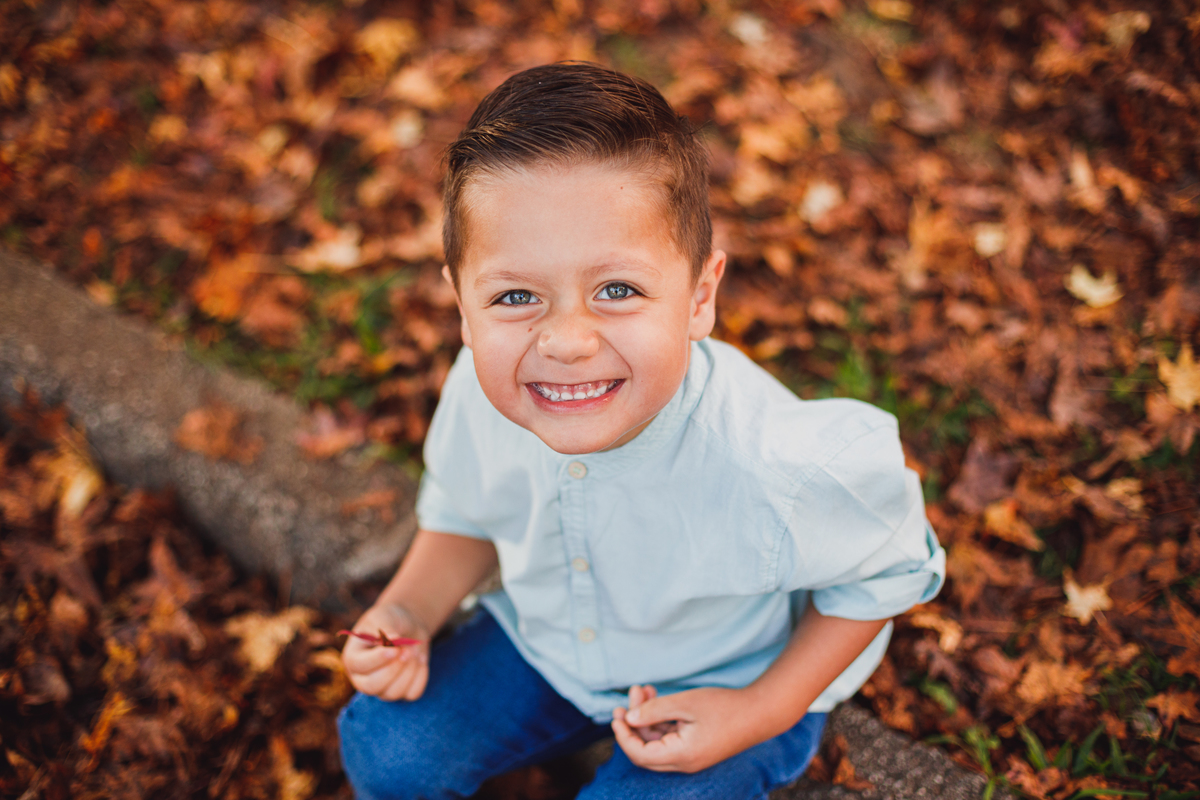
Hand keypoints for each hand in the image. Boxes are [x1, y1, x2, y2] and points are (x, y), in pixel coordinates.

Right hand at [341, 603, 430, 700]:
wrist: (407, 626)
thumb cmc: (390, 619)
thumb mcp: (384, 617)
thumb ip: (385, 629)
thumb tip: (392, 640)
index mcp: (352, 658)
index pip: (359, 666)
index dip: (377, 659)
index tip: (395, 649)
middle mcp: (363, 678)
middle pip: (373, 686)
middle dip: (394, 669)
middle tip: (407, 650)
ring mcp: (382, 688)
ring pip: (394, 693)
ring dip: (409, 670)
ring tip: (414, 650)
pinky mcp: (401, 691)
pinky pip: (412, 693)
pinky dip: (420, 676)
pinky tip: (420, 660)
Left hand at [611, 685, 765, 772]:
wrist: (760, 713)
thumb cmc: (725, 706)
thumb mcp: (686, 703)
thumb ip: (654, 711)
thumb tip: (628, 718)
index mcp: (681, 756)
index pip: (639, 754)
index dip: (623, 735)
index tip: (616, 714)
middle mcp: (684, 762)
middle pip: (646, 749)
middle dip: (634, 721)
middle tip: (632, 693)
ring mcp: (690, 757)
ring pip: (657, 741)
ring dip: (647, 717)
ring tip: (644, 689)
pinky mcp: (696, 748)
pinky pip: (670, 738)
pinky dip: (660, 719)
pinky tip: (657, 698)